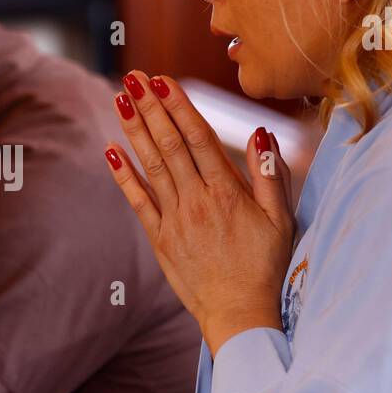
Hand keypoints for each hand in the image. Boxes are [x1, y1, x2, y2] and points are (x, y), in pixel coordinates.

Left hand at [105, 71, 295, 354]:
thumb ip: (269, 174)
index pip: (199, 138)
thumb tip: (260, 133)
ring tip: (120, 99)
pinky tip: (110, 149)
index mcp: (228, 193)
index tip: (164, 80)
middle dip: (151, 107)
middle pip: (169, 144)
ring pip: (150, 166)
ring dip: (134, 130)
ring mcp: (174, 220)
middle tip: (135, 77)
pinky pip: (137, 201)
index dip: (179, 106)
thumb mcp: (281, 219)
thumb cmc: (266, 266)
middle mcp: (197, 201)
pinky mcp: (159, 239)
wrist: (239, 314)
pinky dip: (123, 174)